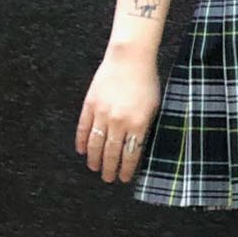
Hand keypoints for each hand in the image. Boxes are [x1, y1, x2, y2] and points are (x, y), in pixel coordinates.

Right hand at [76, 49, 160, 183]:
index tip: (124, 178)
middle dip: (109, 168)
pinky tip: (82, 151)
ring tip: (95, 168)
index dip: (127, 169)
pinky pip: (84, 128)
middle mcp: (119, 122)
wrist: (129, 58)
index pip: (131, 154)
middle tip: (108, 178)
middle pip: (111, 152)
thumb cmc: (147, 81)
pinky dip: (82, 141)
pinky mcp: (90, 104)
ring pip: (96, 144)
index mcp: (138, 124)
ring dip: (95, 159)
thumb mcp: (154, 106)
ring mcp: (102, 113)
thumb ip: (146, 127)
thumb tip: (138, 147)